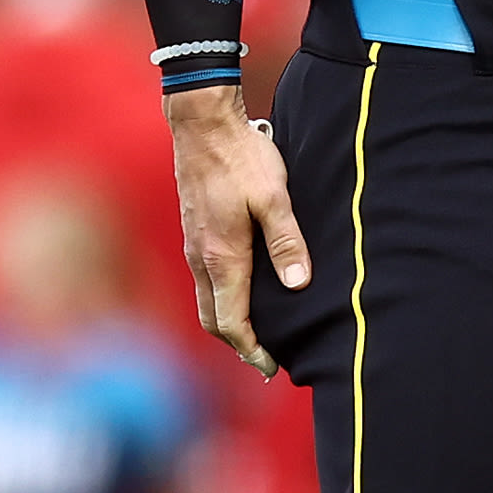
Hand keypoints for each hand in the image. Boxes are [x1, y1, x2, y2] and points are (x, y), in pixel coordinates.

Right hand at [166, 86, 307, 376]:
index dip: (251, 350)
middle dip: (238, 345)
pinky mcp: (194, 233)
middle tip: (266, 361)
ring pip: (206, 301)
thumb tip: (298, 286)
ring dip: (228, 323)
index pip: (232, 321)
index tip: (271, 368)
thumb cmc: (242, 158)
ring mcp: (194, 246)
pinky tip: (241, 294)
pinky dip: (221, 300)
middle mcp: (202, 258)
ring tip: (256, 335)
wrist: (203, 125)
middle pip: (214, 319)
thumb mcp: (274, 197)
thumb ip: (286, 242)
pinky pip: (203, 281)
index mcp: (223, 257)